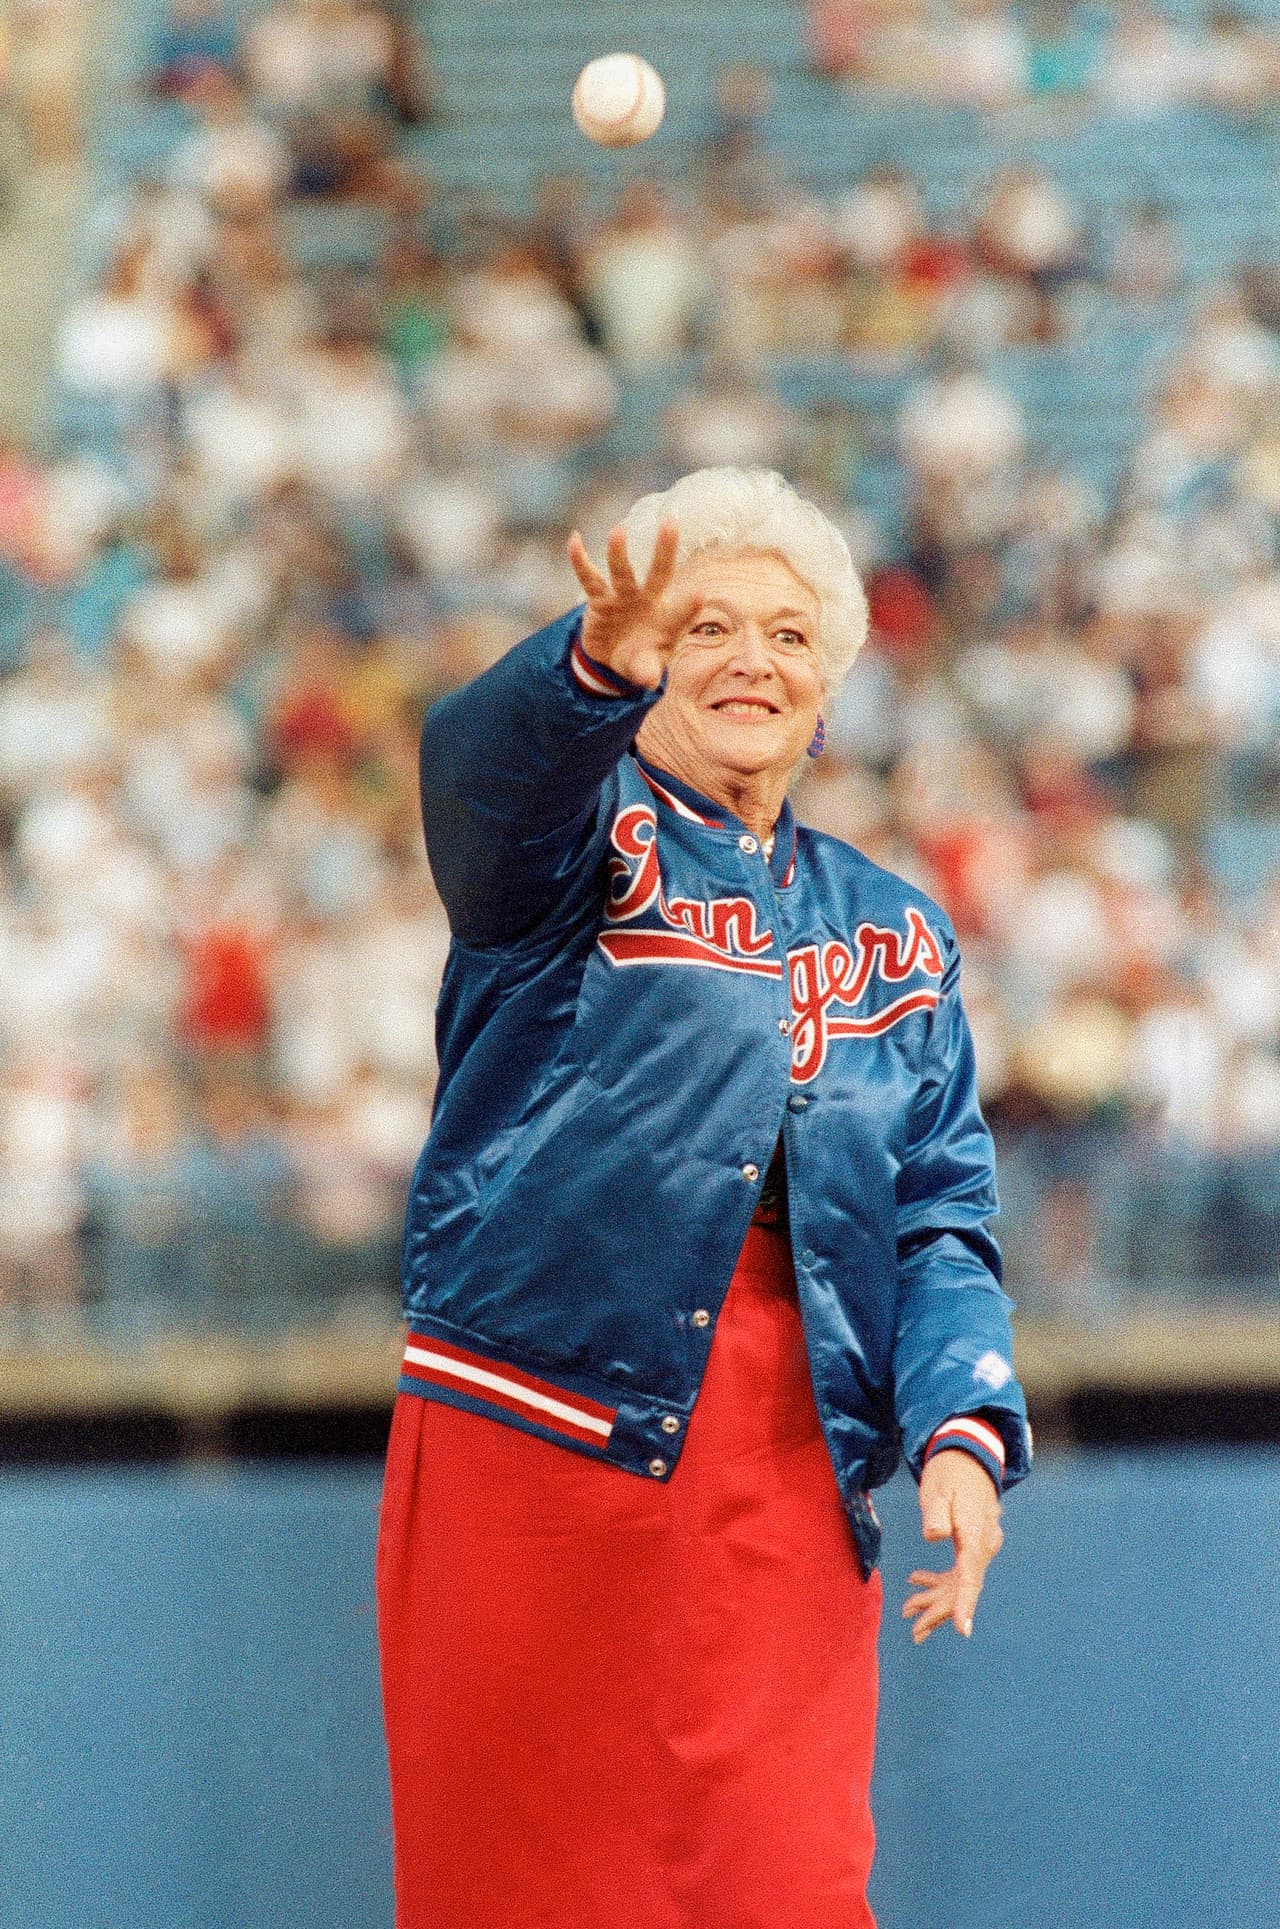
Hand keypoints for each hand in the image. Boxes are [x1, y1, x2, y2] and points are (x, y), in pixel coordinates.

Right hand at [566, 520, 697, 690]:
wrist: (612, 658)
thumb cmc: (639, 659)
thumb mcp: (643, 669)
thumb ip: (647, 671)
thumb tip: (648, 681)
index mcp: (668, 619)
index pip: (681, 611)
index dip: (688, 605)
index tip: (698, 595)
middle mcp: (648, 601)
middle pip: (658, 573)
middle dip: (664, 551)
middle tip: (669, 524)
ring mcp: (623, 597)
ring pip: (622, 572)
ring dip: (618, 554)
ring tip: (617, 531)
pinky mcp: (599, 599)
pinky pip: (589, 579)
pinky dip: (580, 561)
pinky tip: (574, 539)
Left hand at [902, 1449, 1003, 1645]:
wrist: (967, 1457)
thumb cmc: (950, 1472)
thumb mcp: (938, 1489)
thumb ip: (936, 1514)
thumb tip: (933, 1536)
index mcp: (976, 1534)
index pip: (971, 1575)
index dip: (965, 1603)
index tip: (962, 1628)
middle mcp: (983, 1545)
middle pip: (964, 1586)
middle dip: (940, 1611)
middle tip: (915, 1634)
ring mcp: (980, 1546)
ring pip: (959, 1581)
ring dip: (935, 1598)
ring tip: (906, 1612)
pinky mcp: (972, 1543)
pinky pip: (958, 1570)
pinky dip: (937, 1580)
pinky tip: (914, 1580)